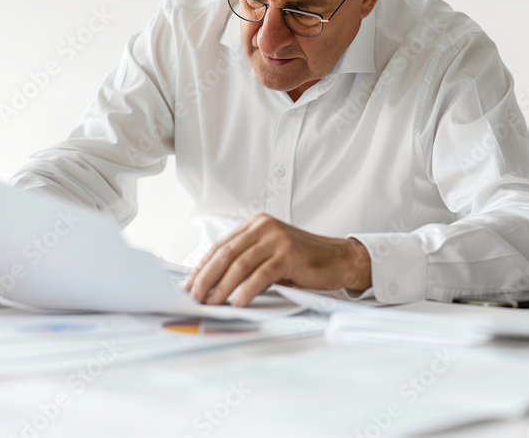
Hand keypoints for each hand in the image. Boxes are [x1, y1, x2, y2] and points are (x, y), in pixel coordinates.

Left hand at [182, 214, 371, 307]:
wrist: (338, 259)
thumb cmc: (304, 262)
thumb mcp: (271, 255)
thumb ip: (248, 262)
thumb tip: (215, 285)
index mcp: (256, 225)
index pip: (221, 246)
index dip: (203, 267)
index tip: (190, 285)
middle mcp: (264, 227)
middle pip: (226, 253)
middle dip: (207, 277)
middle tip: (195, 296)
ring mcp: (277, 239)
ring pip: (240, 264)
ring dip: (222, 286)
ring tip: (211, 302)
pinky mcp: (289, 254)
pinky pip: (262, 274)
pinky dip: (247, 290)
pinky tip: (238, 302)